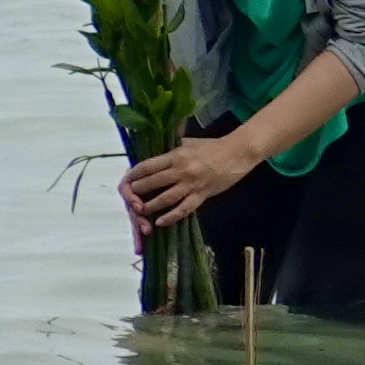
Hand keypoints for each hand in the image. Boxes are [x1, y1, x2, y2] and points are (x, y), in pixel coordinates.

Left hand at [121, 133, 258, 234]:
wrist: (237, 153)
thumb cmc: (213, 146)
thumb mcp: (188, 143)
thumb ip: (172, 150)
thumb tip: (157, 157)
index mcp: (175, 156)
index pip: (147, 166)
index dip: (133, 175)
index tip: (127, 181)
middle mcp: (180, 170)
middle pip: (152, 183)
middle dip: (137, 192)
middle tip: (130, 198)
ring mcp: (191, 184)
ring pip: (165, 198)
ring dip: (150, 206)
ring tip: (141, 211)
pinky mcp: (202, 195)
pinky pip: (184, 209)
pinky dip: (171, 217)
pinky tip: (161, 222)